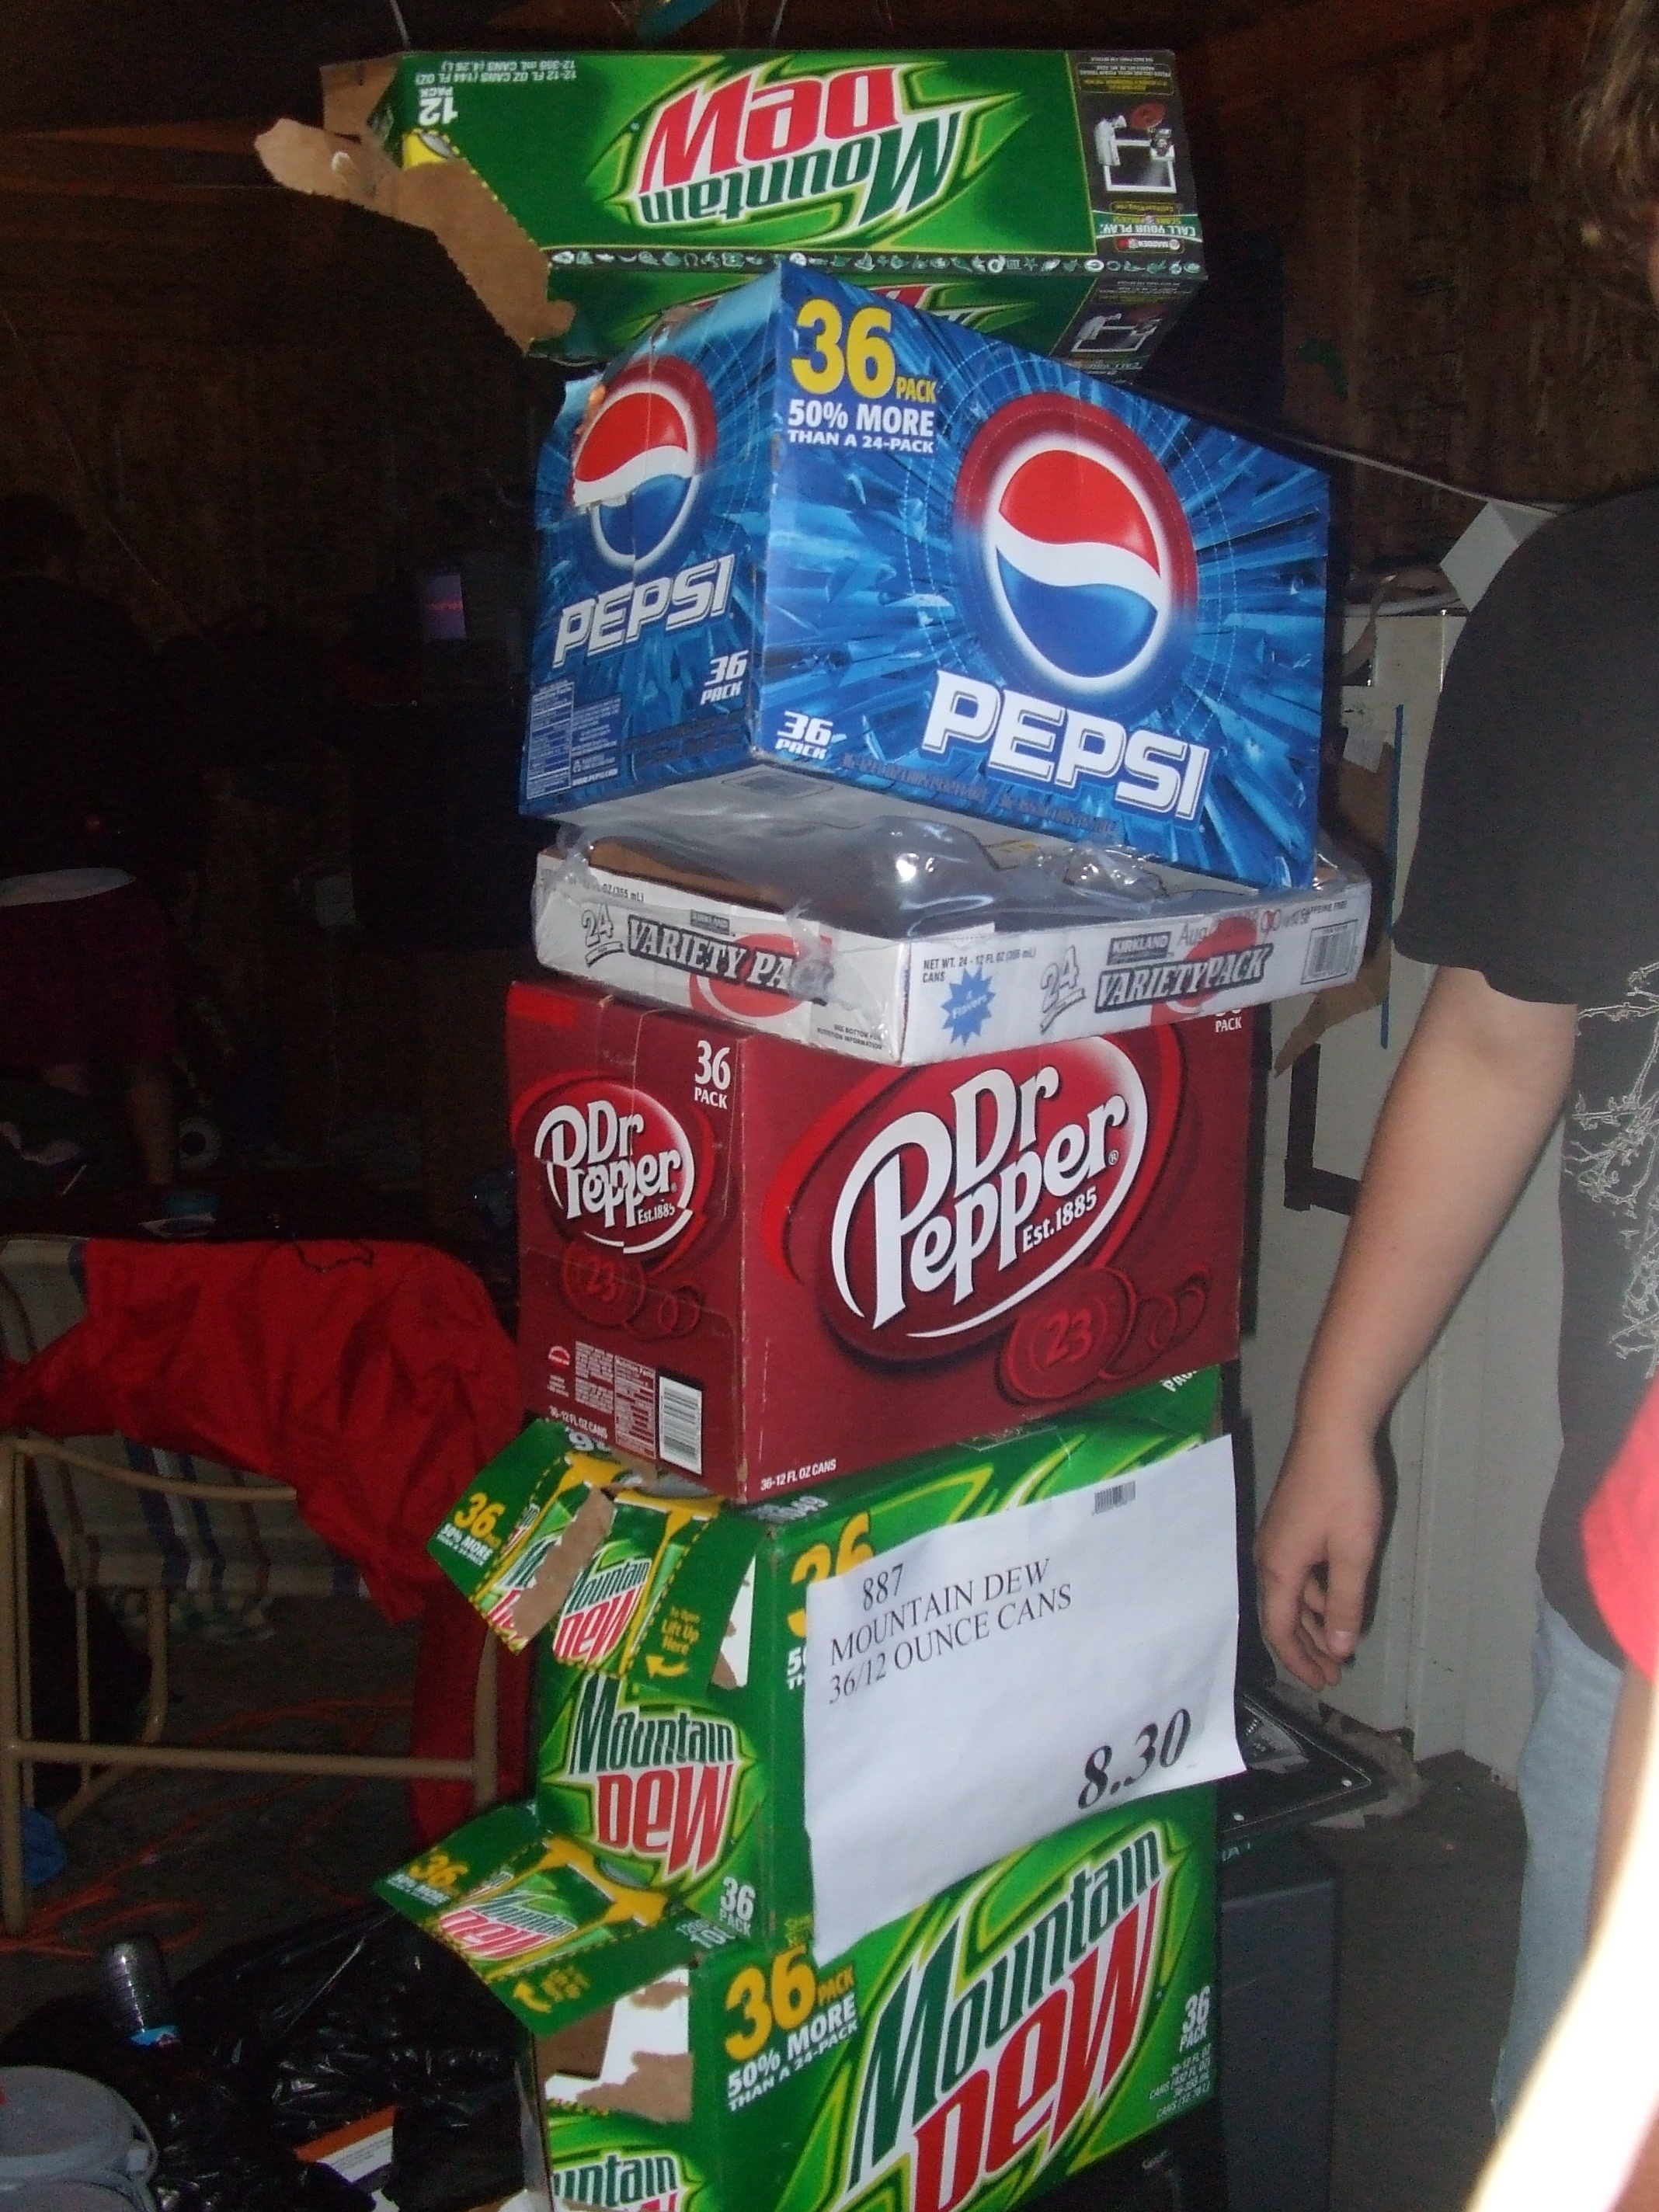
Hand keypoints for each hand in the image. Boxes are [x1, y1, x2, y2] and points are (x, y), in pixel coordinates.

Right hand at [1254, 1426, 1383, 1688]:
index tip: (1322, 1682)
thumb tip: (1340, 1647)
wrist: (1331, 1430)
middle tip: (1333, 1674)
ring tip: (1339, 1646)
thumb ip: (1346, 1603)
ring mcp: (1278, 1540)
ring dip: (1313, 1624)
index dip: (1299, 1660)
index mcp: (1279, 1568)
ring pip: (1291, 1595)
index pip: (1279, 1629)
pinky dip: (1315, 1597)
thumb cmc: (1343, 1491)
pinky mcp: (1290, 1526)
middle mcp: (1270, 1557)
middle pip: (1282, 1615)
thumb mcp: (1353, 1552)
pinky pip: (1297, 1574)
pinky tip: (1336, 1601)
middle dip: (1306, 1648)